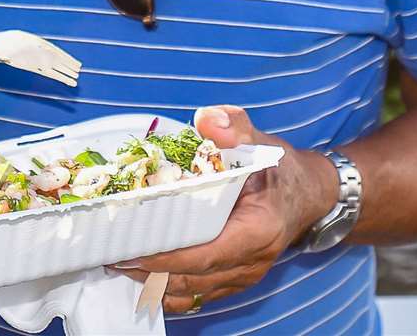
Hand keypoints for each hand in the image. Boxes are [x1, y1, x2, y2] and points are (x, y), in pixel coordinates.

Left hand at [115, 105, 336, 315]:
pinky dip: (167, 288)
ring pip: (192, 292)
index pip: (206, 253)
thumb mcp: (258, 139)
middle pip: (193, 278)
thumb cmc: (278, 168)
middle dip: (149, 270)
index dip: (166, 256)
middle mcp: (252, 261)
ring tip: (116, 263)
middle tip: (109, 254)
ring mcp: (244, 276)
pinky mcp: (235, 281)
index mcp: (259, 229)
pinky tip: (139, 274)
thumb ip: (233, 126)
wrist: (307, 194)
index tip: (130, 249)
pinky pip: (197, 294)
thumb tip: (207, 122)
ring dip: (153, 283)